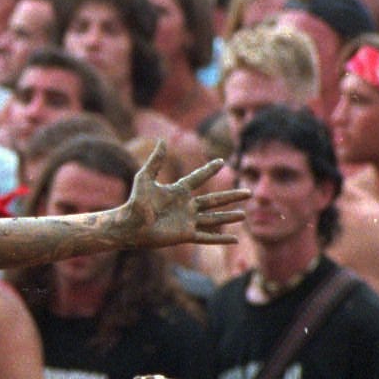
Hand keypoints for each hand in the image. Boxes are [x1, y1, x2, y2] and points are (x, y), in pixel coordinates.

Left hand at [116, 145, 247, 248]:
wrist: (129, 225)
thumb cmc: (135, 202)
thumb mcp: (145, 178)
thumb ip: (155, 161)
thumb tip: (161, 140)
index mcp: (178, 191)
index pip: (198, 178)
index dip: (208, 170)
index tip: (220, 162)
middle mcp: (186, 206)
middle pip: (214, 200)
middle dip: (231, 196)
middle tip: (249, 192)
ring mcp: (188, 221)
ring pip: (214, 218)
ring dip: (229, 216)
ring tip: (244, 214)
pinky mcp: (186, 235)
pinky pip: (208, 237)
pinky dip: (221, 238)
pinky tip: (235, 239)